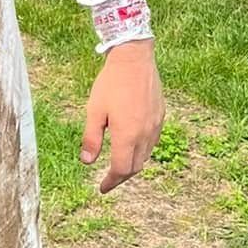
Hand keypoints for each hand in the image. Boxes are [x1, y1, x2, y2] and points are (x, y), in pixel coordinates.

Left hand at [79, 40, 164, 194]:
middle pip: (135, 166)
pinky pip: (152, 142)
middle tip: (109, 179)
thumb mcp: (94, 111)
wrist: (134, 59)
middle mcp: (144, 134)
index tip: (102, 188)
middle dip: (121, 176)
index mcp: (127, 135)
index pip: (121, 169)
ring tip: (119, 164)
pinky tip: (131, 144)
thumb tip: (87, 162)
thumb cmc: (111, 84)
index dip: (111, 182)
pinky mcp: (160, 117)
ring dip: (132, 164)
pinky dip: (141, 151)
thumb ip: (91, 138)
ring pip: (145, 155)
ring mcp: (155, 126)